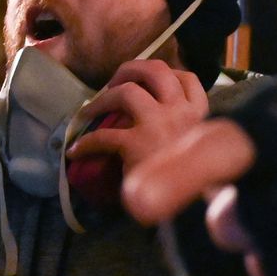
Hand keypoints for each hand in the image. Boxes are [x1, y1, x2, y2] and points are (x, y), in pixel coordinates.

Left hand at [69, 60, 210, 171]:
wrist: (192, 206)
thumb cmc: (197, 184)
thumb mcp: (199, 151)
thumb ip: (187, 136)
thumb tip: (164, 135)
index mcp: (199, 115)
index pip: (188, 79)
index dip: (168, 73)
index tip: (150, 81)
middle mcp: (181, 112)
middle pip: (156, 71)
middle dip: (132, 69)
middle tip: (115, 83)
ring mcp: (158, 123)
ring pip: (127, 91)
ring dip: (103, 98)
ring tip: (89, 110)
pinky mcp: (136, 142)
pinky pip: (104, 135)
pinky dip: (87, 142)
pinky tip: (77, 150)